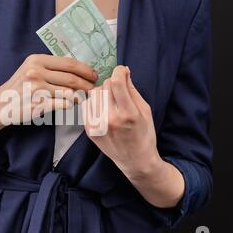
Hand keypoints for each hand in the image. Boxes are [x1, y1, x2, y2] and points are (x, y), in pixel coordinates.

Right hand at [0, 54, 97, 125]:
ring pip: (69, 92)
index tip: (94, 74)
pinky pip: (62, 104)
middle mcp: (36, 72)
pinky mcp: (37, 105)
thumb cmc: (20, 86)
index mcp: (37, 60)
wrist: (0, 104)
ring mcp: (36, 89)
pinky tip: (71, 104)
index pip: (68, 63)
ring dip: (80, 95)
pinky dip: (70, 104)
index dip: (85, 69)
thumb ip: (51, 67)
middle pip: (71, 78)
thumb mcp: (32, 69)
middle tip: (94, 88)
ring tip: (84, 96)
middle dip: (87, 83)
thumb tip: (80, 70)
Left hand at [82, 65, 160, 179]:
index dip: (119, 72)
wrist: (135, 160)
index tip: (122, 71)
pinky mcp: (89, 130)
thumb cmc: (144, 135)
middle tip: (119, 89)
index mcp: (128, 114)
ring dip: (103, 92)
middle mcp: (111, 120)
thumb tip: (124, 71)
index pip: (117, 83)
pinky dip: (95, 103)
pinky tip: (104, 109)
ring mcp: (97, 126)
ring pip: (94, 94)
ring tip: (111, 100)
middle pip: (104, 86)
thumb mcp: (145, 111)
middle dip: (113, 83)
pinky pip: (87, 105)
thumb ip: (132, 90)